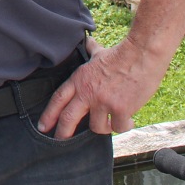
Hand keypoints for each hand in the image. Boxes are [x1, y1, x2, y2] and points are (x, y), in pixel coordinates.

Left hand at [37, 36, 164, 138]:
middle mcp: (87, 93)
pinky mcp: (120, 110)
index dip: (49, 114)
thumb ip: (92, 51)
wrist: (141, 55)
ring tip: (111, 123)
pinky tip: (129, 121)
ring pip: (97, 127)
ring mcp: (103, 102)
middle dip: (62, 133)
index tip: (43, 126)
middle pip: (68, 118)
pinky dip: (124, 126)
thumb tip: (89, 42)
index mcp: (79, 79)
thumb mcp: (99, 53)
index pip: (58, 99)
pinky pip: (119, 128)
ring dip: (104, 128)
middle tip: (59, 142)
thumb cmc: (122, 54)